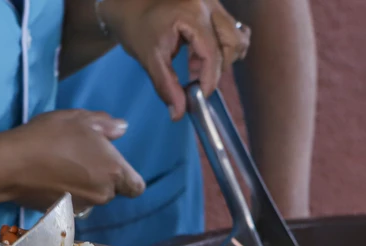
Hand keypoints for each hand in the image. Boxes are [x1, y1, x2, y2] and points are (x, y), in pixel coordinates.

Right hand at [3, 110, 145, 211]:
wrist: (12, 164)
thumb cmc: (51, 137)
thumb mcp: (80, 119)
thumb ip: (107, 124)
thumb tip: (123, 128)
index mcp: (114, 171)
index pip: (136, 187)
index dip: (128, 178)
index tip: (112, 166)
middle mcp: (103, 194)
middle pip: (111, 191)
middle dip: (101, 178)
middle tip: (80, 158)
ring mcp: (82, 206)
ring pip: (91, 198)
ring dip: (83, 186)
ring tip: (62, 167)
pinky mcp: (62, 213)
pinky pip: (72, 204)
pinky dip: (66, 194)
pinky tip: (50, 178)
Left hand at [98, 0, 250, 117]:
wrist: (129, 6)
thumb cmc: (135, 28)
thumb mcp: (149, 58)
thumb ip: (166, 86)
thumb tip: (179, 113)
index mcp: (192, 13)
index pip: (212, 52)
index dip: (209, 79)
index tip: (200, 97)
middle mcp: (208, 5)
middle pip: (232, 43)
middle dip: (217, 68)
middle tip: (196, 81)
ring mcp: (213, 3)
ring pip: (236, 36)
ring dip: (222, 57)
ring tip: (196, 66)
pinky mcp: (214, 6)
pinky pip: (230, 29)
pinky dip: (221, 46)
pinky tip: (200, 55)